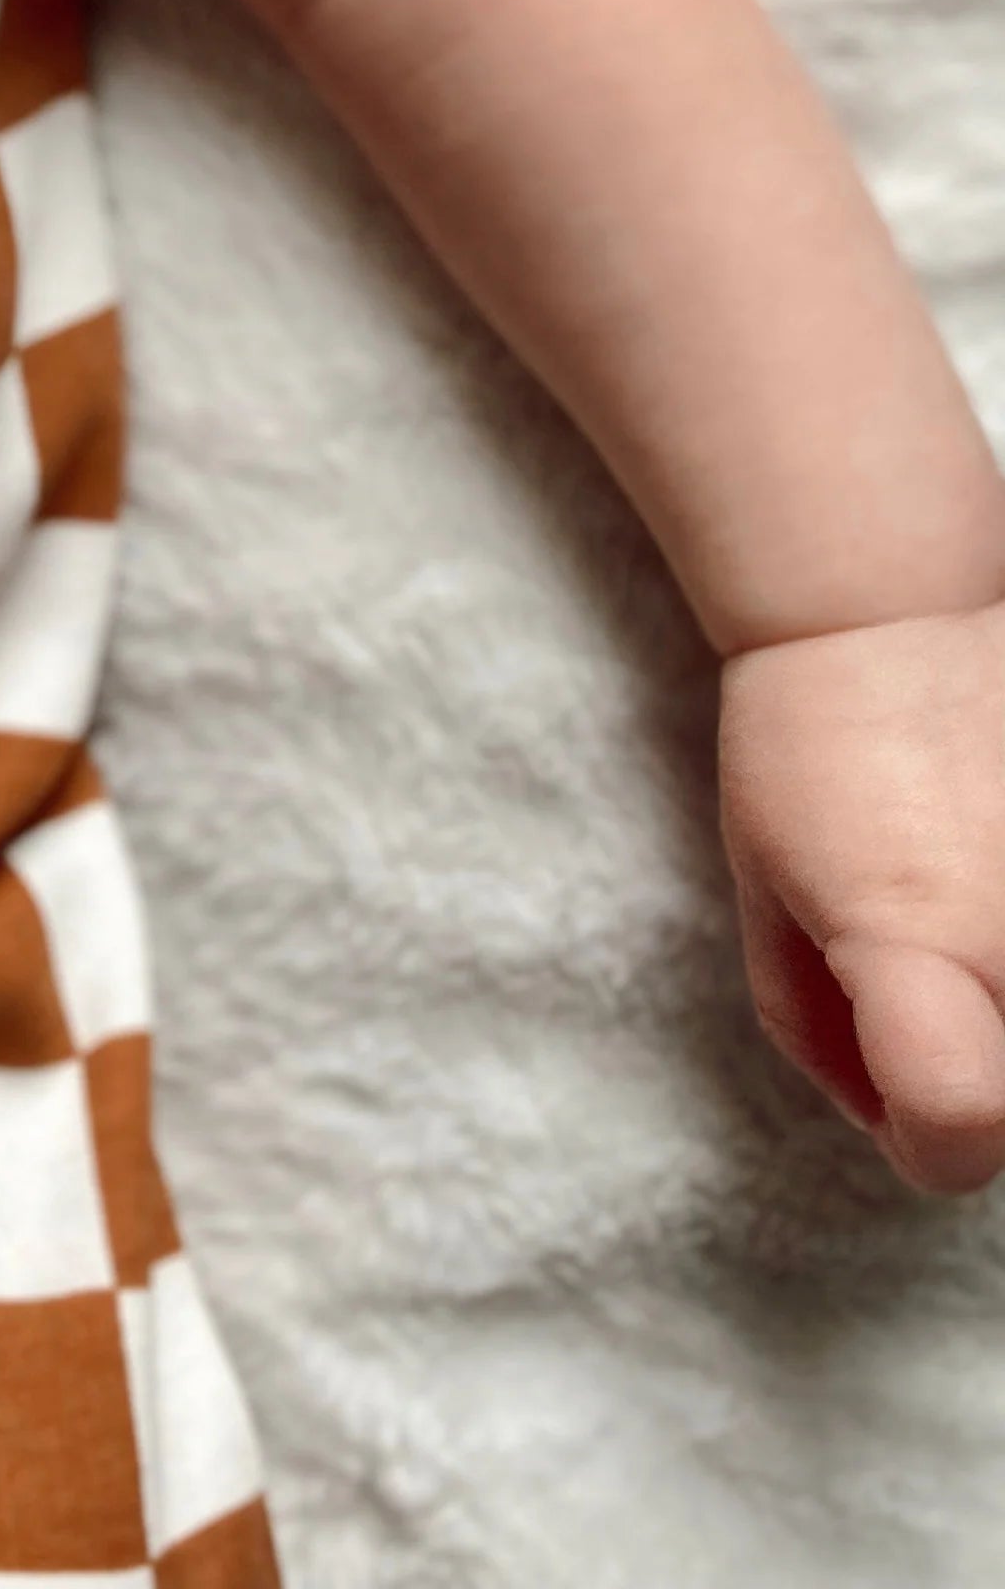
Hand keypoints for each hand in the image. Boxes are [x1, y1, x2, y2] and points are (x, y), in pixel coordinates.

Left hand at [719, 604, 1004, 1192]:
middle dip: (981, 1071)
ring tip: (978, 906)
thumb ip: (819, 1032)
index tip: (908, 1088)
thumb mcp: (768, 891)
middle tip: (945, 962)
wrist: (895, 611)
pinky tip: (995, 873)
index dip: (927, 1139)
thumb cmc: (810, 748)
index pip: (958, 1123)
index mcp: (918, 942)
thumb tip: (899, 1124)